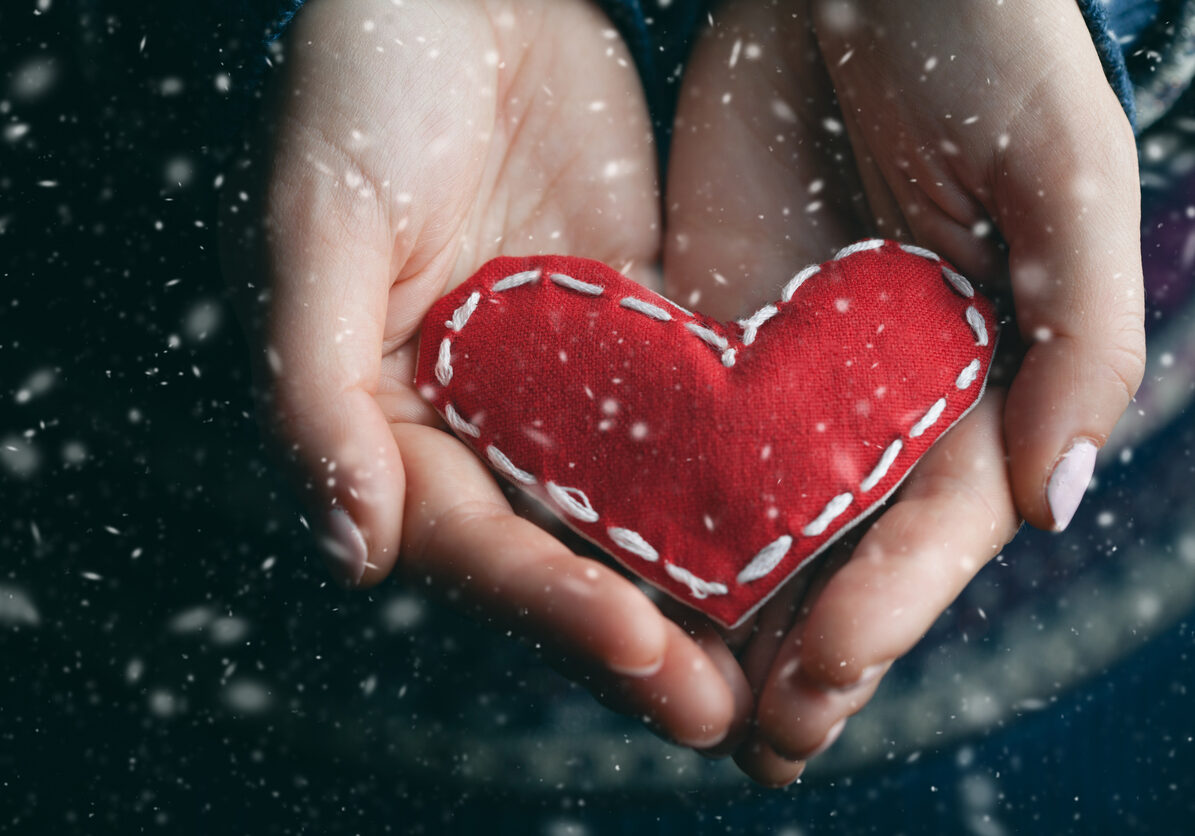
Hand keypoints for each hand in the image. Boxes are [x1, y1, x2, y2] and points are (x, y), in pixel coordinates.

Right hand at [220, 0, 748, 751]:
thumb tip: (353, 549)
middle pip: (558, 551)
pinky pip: (692, 425)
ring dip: (698, 593)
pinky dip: (738, 488)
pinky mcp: (640, 341)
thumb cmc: (363, 87)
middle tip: (719, 716)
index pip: (466, 536)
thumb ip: (314, 387)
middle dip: (635, 636)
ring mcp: (566, 387)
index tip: (635, 646)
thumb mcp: (317, 227)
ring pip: (635, 511)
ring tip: (774, 672)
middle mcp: (480, 421)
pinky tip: (800, 541)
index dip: (543, 598)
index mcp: (390, 414)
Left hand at [664, 0, 1143, 783]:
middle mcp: (882, 397)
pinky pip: (678, 439)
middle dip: (807, 650)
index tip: (831, 673)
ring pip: (756, 519)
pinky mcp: (705, 333)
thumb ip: (1082, 336)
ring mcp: (788, 372)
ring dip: (727, 616)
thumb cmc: (985, 43)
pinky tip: (624, 582)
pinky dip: (657, 516)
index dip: (893, 605)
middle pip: (845, 550)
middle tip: (757, 746)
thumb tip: (1055, 501)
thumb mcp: (1061, 176)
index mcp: (981, 377)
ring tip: (688, 704)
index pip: (937, 525)